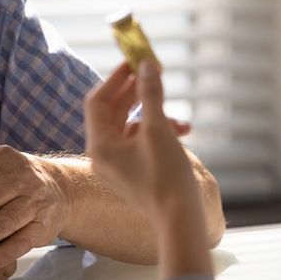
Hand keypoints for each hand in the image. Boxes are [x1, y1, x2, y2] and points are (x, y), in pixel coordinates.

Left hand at [85, 61, 200, 218]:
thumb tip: (146, 65)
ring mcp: (117, 165)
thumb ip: (150, 94)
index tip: (133, 60)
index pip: (97, 101)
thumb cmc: (166, 175)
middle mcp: (102, 155)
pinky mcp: (133, 172)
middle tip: (153, 71)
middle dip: (135, 91)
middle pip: (113, 112)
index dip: (115, 78)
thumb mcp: (158, 129)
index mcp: (99, 145)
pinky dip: (158, 132)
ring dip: (153, 114)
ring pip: (131, 127)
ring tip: (178, 113)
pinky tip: (182, 131)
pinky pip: (140, 143)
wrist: (180, 219)